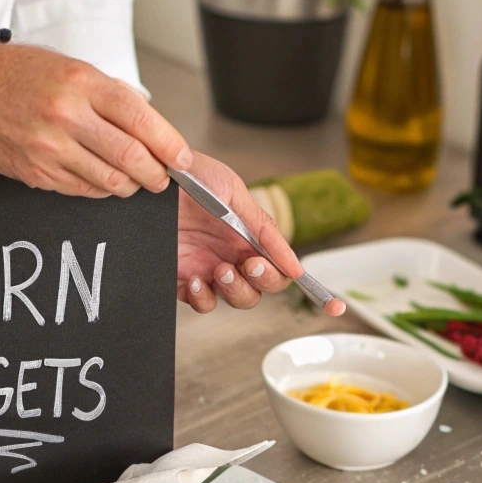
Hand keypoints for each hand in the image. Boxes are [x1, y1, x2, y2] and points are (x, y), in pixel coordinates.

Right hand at [0, 43, 191, 196]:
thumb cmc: (20, 75)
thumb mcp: (72, 69)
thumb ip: (112, 98)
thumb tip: (153, 130)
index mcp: (81, 82)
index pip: (141, 118)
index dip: (169, 145)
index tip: (183, 159)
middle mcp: (66, 114)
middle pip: (131, 157)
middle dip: (156, 174)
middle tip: (161, 177)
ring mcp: (49, 146)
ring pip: (110, 181)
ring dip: (130, 186)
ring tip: (133, 179)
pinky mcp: (37, 171)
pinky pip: (83, 190)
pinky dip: (101, 190)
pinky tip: (102, 179)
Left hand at [177, 152, 344, 315]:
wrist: (147, 178)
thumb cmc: (189, 177)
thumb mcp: (233, 192)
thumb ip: (265, 228)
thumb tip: (294, 265)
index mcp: (252, 236)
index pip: (286, 268)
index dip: (313, 289)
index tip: (334, 306)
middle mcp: (233, 255)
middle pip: (266, 288)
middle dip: (264, 281)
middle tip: (249, 264)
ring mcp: (209, 269)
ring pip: (240, 300)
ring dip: (236, 290)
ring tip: (220, 270)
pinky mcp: (182, 280)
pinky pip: (204, 304)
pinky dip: (204, 298)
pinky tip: (196, 280)